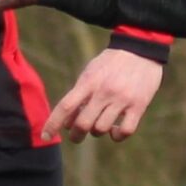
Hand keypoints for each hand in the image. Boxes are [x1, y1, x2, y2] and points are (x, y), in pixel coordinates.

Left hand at [45, 47, 162, 142]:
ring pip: (102, 129)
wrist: (141, 48)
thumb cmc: (111, 63)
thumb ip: (78, 95)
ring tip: (100, 125)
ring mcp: (122, 99)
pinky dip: (117, 136)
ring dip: (97, 132)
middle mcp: (104, 91)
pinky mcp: (139, 105)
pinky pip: (125, 131)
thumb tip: (67, 122)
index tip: (45, 136)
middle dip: (76, 135)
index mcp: (89, 82)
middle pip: (82, 123)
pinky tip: (115, 130)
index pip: (66, 106)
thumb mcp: (90, 73)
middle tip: (76, 135)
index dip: (53, 124)